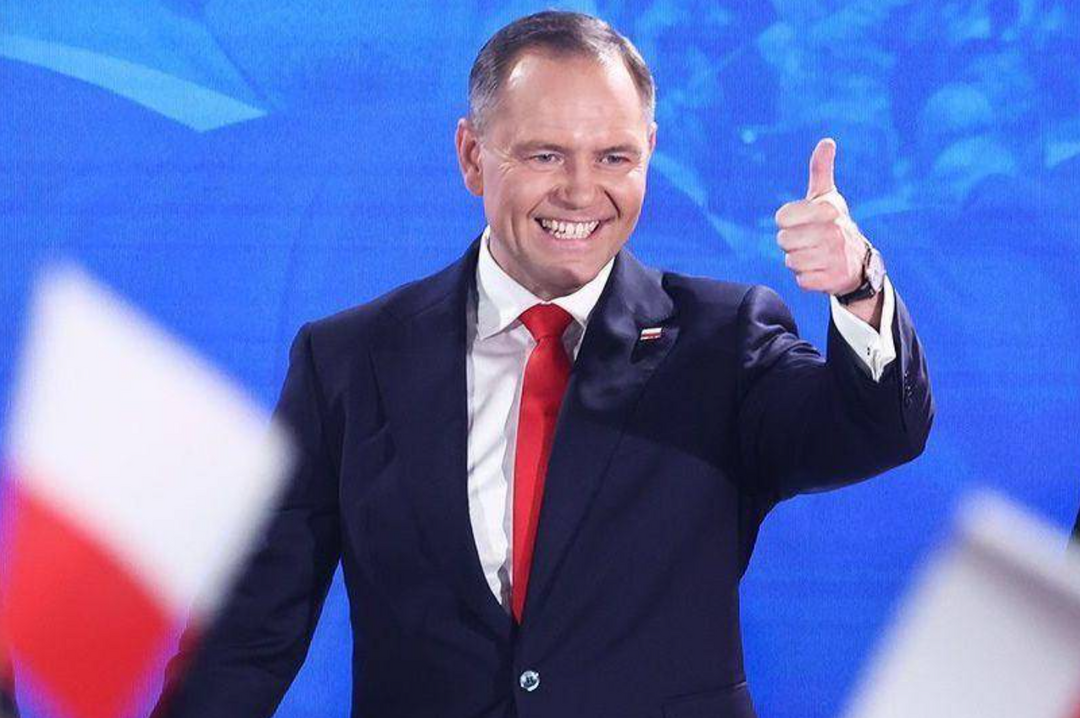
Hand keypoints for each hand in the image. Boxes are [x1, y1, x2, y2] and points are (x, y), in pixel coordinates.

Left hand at [774, 138, 881, 325]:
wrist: (859, 263)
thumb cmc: (834, 225)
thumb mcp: (828, 197)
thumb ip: (821, 170)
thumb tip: (827, 141)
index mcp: (828, 209)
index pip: (782, 218)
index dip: (787, 221)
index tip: (801, 222)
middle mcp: (834, 231)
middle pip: (783, 240)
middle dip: (791, 243)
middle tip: (807, 240)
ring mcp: (835, 256)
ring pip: (791, 261)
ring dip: (797, 261)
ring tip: (814, 255)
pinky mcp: (834, 280)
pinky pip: (801, 281)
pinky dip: (806, 278)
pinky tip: (819, 271)